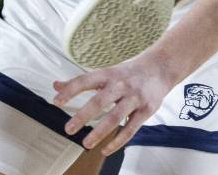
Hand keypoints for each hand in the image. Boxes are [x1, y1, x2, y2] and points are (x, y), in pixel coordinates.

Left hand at [53, 54, 172, 154]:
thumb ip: (82, 81)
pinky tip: (106, 150)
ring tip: (86, 144)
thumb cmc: (129, 71)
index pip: (86, 80)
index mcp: (109, 74)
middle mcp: (121, 84)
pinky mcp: (146, 110)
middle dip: (83, 115)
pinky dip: (118, 142)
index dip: (71, 90)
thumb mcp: (107, 72)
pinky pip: (131, 129)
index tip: (56, 102)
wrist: (161, 66)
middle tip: (68, 129)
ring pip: (115, 117)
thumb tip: (55, 85)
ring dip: (100, 132)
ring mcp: (134, 97)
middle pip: (100, 100)